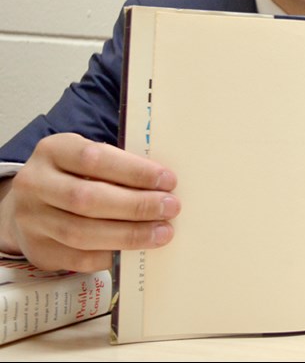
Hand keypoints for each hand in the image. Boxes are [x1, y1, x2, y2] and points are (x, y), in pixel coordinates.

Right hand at [0, 133, 179, 271]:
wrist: (30, 206)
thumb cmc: (75, 177)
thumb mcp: (89, 160)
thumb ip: (118, 168)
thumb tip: (164, 187)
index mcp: (53, 151)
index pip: (94, 158)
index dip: (134, 171)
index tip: (168, 180)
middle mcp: (35, 183)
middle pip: (87, 198)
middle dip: (136, 205)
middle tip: (171, 207)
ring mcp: (31, 220)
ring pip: (81, 232)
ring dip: (129, 234)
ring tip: (161, 232)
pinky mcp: (38, 250)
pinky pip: (77, 258)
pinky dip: (111, 255)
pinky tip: (136, 251)